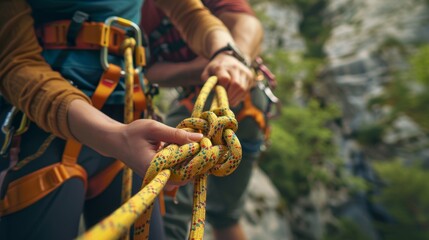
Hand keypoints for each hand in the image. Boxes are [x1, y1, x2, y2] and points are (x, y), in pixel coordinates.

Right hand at [68, 100, 202, 183]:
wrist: (116, 141)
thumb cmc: (132, 133)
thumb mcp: (154, 128)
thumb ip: (176, 134)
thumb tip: (199, 138)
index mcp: (155, 167)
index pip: (183, 170)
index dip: (196, 159)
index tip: (203, 145)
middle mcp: (157, 177)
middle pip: (185, 177)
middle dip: (196, 162)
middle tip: (203, 145)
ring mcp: (158, 178)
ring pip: (182, 176)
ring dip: (190, 162)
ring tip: (195, 146)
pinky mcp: (159, 175)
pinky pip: (176, 172)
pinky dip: (183, 162)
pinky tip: (185, 148)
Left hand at [202, 53, 253, 106]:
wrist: (228, 58)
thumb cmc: (215, 69)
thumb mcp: (207, 73)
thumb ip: (207, 82)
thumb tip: (215, 91)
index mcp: (222, 67)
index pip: (225, 79)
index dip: (222, 89)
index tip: (219, 93)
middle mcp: (235, 67)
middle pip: (236, 85)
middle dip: (230, 96)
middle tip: (225, 101)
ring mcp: (244, 71)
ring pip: (242, 89)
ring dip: (235, 98)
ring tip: (229, 100)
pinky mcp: (250, 76)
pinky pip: (246, 90)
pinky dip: (240, 96)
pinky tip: (234, 96)